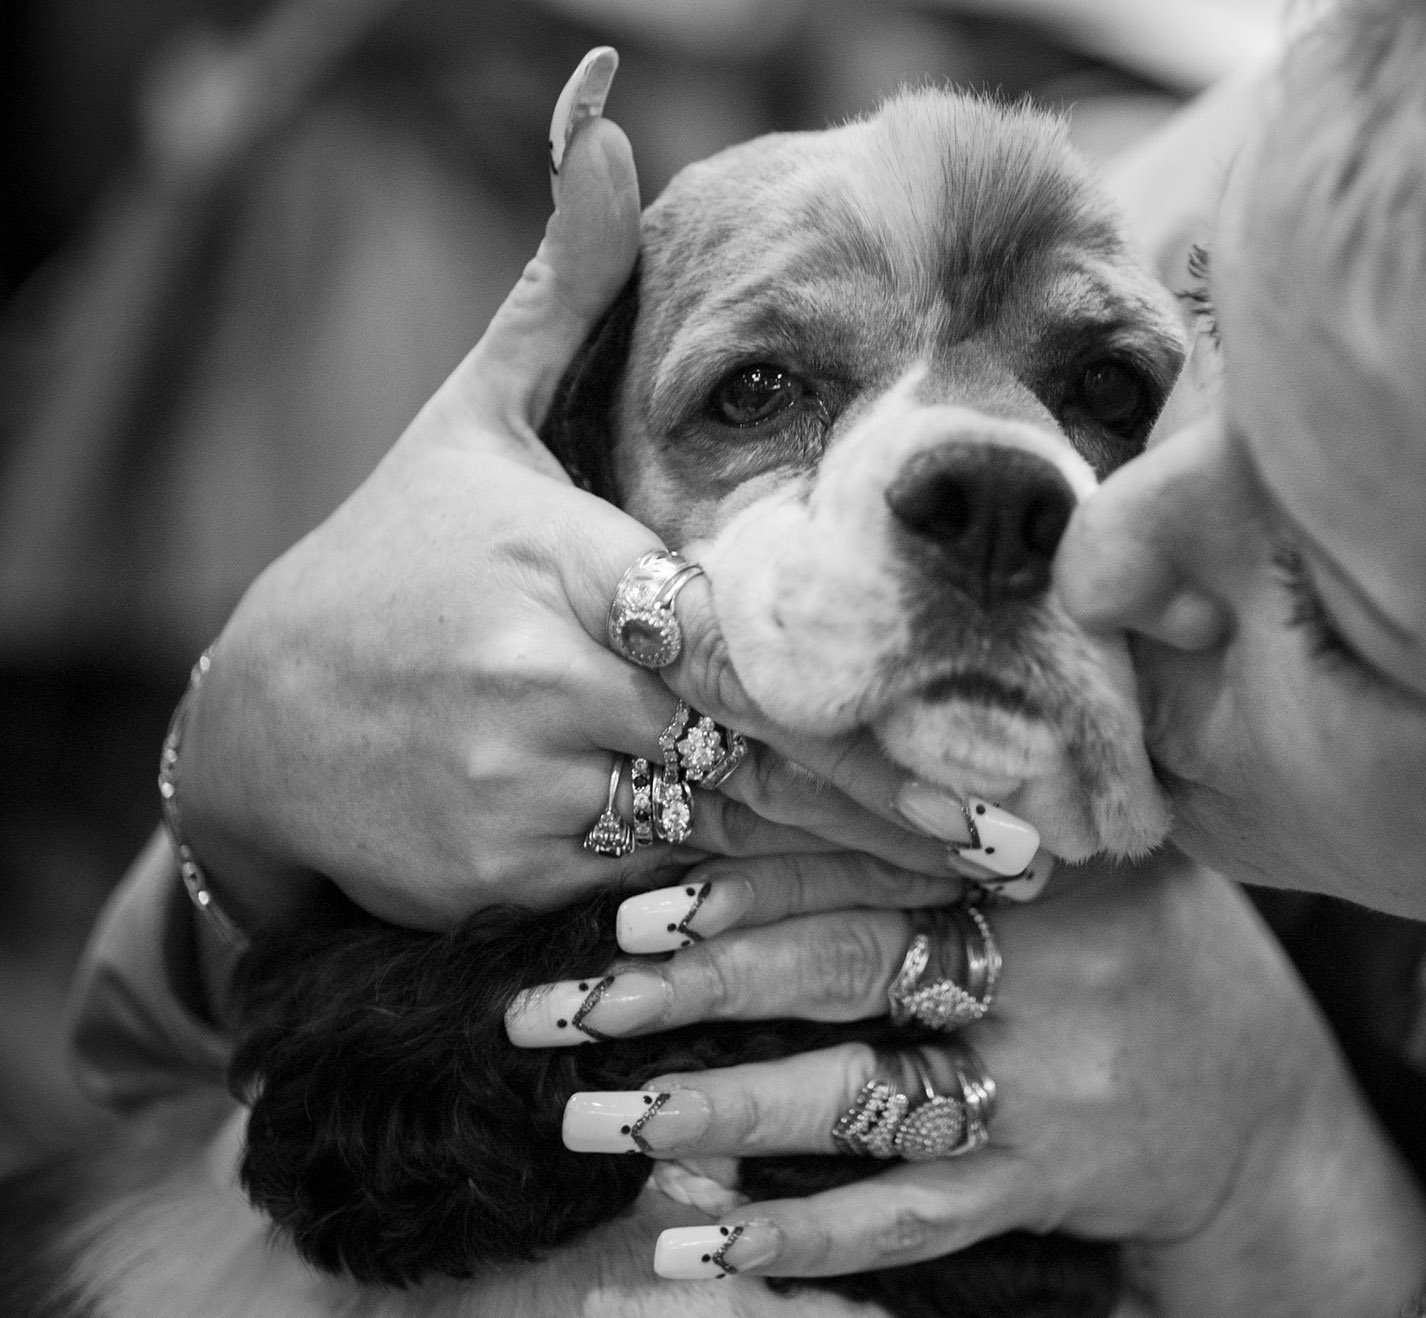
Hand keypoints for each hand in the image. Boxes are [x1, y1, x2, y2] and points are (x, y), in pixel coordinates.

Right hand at [170, 50, 967, 931]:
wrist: (251, 724)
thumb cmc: (393, 562)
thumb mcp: (470, 420)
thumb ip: (564, 294)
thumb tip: (605, 119)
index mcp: (564, 561)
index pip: (742, 634)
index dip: (864, 697)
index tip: (975, 729)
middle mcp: (546, 681)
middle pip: (759, 752)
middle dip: (896, 807)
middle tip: (1021, 842)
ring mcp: (520, 792)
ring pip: (724, 843)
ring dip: (850, 878)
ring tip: (972, 893)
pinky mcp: (499, 882)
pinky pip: (657, 906)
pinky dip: (751, 922)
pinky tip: (848, 936)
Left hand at [523, 847, 1425, 1317]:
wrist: (1272, 1109)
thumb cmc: (1153, 951)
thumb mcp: (1094, 853)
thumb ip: (971, 813)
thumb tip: (789, 760)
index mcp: (1041, 861)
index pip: (870, 858)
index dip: (745, 877)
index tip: (632, 903)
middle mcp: (1045, 962)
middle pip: (841, 969)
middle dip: (688, 991)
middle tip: (553, 1010)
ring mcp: (1049, 1082)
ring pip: (859, 1099)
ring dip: (718, 1111)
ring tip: (590, 1122)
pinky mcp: (1045, 1182)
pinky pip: (908, 1217)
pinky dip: (800, 1236)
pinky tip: (696, 1242)